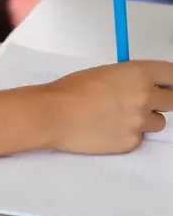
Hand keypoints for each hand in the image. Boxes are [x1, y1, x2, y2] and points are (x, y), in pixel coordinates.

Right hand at [45, 60, 172, 154]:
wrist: (54, 114)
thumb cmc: (71, 91)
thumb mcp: (105, 73)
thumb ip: (130, 78)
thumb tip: (143, 84)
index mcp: (138, 73)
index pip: (172, 74)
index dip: (171, 80)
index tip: (169, 84)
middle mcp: (144, 97)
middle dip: (161, 100)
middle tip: (144, 101)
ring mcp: (140, 121)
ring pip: (157, 122)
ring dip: (144, 119)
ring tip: (116, 116)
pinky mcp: (132, 142)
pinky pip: (139, 137)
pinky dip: (127, 133)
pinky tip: (106, 128)